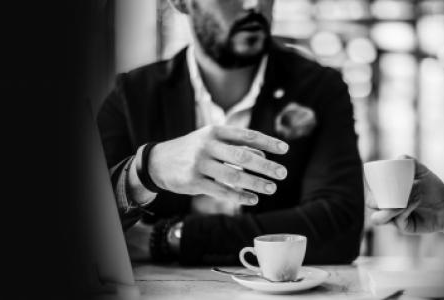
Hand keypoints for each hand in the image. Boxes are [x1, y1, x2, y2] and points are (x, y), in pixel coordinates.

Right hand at [148, 125, 288, 204]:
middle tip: (283, 173)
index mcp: (215, 131)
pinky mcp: (194, 182)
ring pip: (233, 176)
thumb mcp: (211, 139)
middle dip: (265, 166)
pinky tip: (253, 199)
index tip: (285, 149)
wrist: (158, 162)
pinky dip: (239, 196)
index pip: (247, 135)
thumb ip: (236, 145)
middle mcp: (207, 146)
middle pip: (242, 156)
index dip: (268, 142)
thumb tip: (264, 153)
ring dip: (255, 183)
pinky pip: (221, 191)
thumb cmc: (193, 149)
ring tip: (271, 189)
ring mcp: (200, 164)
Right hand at [367, 156, 443, 233]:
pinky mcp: (402, 226)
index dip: (371, 184)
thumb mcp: (421, 171)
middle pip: (370, 203)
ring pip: (377, 218)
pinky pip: (397, 220)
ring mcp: (393, 217)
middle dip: (378, 198)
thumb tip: (399, 159)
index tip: (379, 178)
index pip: (370, 187)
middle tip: (393, 189)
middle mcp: (385, 205)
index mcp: (385, 190)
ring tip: (404, 199)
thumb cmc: (432, 187)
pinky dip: (405, 208)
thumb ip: (410, 163)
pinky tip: (416, 200)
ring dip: (389, 208)